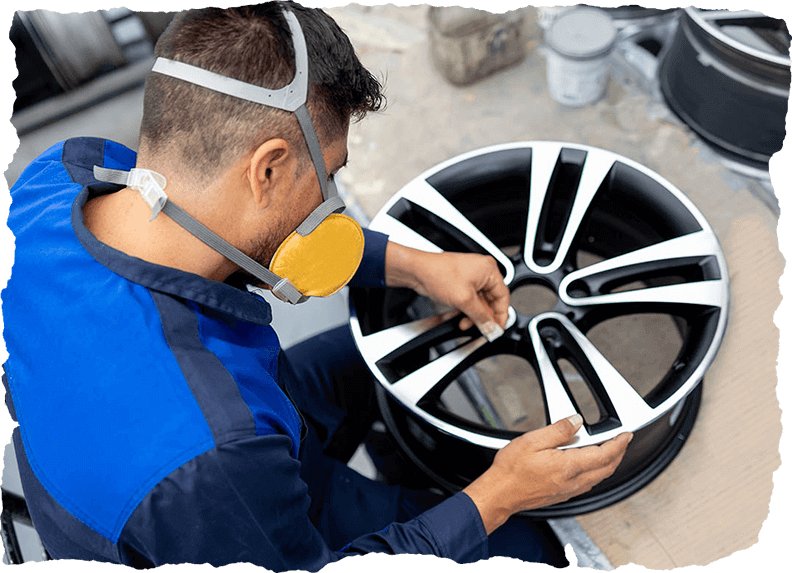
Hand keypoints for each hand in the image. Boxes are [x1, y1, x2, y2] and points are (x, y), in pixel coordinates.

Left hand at [385, 243, 509, 340]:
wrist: (417, 271)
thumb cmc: (438, 274)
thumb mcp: (464, 300)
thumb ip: (481, 316)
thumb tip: (491, 327)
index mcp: (489, 270)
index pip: (503, 297)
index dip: (501, 315)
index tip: (497, 328)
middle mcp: (482, 271)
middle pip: (490, 301)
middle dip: (483, 316)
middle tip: (481, 328)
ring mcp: (470, 276)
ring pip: (479, 302)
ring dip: (473, 315)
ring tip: (465, 323)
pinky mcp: (460, 282)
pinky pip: (469, 299)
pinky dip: (465, 309)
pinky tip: (459, 317)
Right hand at [463, 415, 631, 533]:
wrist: (501, 493)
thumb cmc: (511, 470)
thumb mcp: (533, 441)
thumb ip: (558, 430)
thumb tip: (576, 422)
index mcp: (568, 466)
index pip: (604, 454)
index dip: (619, 443)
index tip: (626, 435)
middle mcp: (573, 482)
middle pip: (607, 468)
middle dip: (619, 453)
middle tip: (622, 441)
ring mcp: (569, 491)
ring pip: (600, 477)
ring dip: (609, 463)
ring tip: (610, 450)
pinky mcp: (563, 495)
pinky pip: (589, 484)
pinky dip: (597, 472)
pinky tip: (590, 466)